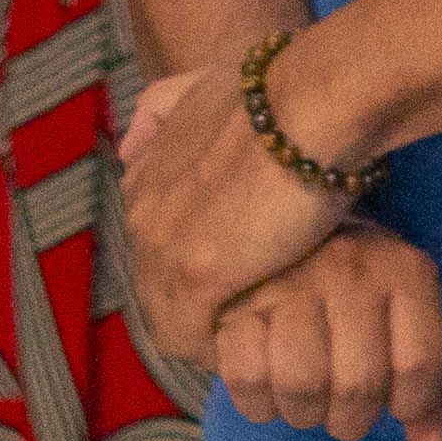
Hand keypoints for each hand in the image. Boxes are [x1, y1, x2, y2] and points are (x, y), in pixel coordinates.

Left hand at [121, 31, 368, 360]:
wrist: (309, 101)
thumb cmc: (274, 92)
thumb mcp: (198, 87)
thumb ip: (161, 112)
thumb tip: (131, 146)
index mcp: (143, 177)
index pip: (154, 249)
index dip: (192, 274)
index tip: (234, 289)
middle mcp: (140, 213)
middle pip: (157, 290)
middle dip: (198, 313)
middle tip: (249, 330)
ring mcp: (162, 246)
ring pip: (170, 319)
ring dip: (212, 339)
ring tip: (259, 350)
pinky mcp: (196, 274)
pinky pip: (193, 336)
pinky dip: (224, 351)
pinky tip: (260, 354)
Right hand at [209, 220, 441, 440]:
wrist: (282, 231)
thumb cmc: (362, 296)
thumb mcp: (409, 323)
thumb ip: (432, 388)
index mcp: (403, 270)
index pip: (420, 367)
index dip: (412, 407)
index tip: (399, 406)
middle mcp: (348, 267)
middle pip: (359, 384)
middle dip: (352, 419)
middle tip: (343, 411)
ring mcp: (288, 280)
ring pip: (302, 385)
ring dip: (305, 414)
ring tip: (307, 402)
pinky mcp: (233, 299)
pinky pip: (246, 377)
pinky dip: (258, 404)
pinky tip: (268, 393)